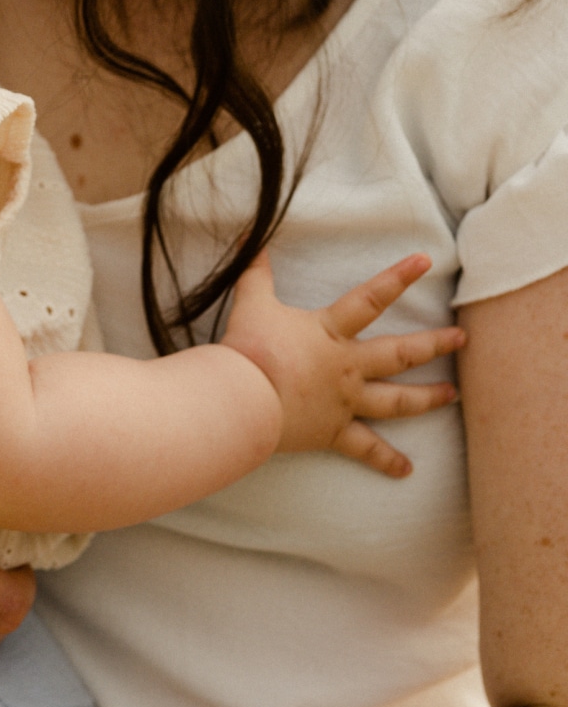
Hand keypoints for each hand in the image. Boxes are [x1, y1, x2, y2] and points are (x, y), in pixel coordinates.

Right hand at [223, 254, 464, 475]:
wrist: (244, 398)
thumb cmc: (249, 348)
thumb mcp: (252, 301)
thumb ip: (256, 271)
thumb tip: (249, 236)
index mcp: (330, 332)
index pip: (371, 298)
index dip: (399, 277)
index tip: (426, 260)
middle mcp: (348, 367)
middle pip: (400, 354)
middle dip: (435, 344)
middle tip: (463, 337)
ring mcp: (345, 401)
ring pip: (396, 401)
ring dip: (427, 398)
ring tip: (453, 395)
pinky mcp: (334, 432)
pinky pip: (366, 448)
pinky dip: (386, 460)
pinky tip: (407, 470)